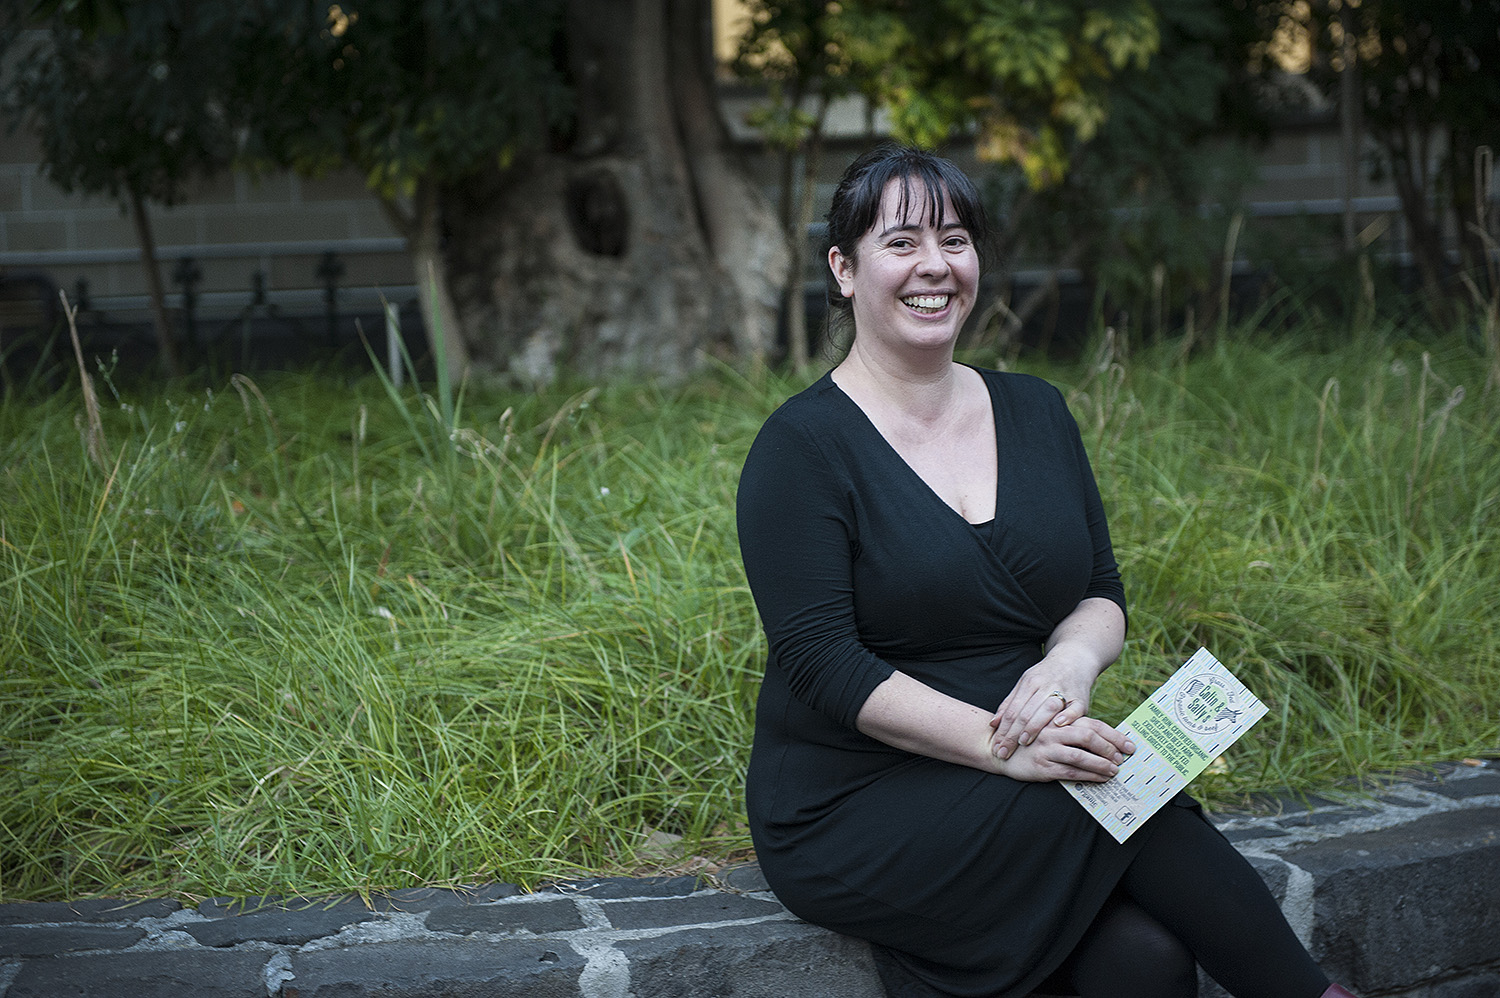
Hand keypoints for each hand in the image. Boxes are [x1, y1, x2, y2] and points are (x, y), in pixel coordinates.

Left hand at [988, 653, 1096, 760]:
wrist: (1075, 658)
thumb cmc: (1045, 676)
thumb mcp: (1025, 683)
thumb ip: (1010, 704)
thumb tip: (992, 724)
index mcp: (1029, 683)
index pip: (1012, 710)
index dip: (1002, 730)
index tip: (995, 747)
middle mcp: (1045, 686)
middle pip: (1026, 712)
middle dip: (1013, 734)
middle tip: (1004, 752)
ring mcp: (1064, 690)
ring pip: (1046, 709)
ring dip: (1034, 727)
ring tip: (1023, 743)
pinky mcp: (1081, 697)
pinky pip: (1074, 708)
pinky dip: (1067, 716)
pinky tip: (1058, 726)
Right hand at [993, 717, 1134, 782]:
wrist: (996, 749)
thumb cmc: (1027, 740)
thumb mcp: (1048, 729)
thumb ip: (1069, 730)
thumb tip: (1099, 741)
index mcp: (1057, 720)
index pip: (1092, 724)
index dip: (1113, 734)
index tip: (1129, 744)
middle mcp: (1054, 731)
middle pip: (1089, 736)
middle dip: (1111, 747)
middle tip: (1125, 758)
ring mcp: (1048, 748)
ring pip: (1082, 754)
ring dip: (1102, 763)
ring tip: (1115, 770)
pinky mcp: (1043, 765)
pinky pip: (1071, 770)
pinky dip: (1089, 775)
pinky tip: (1101, 778)